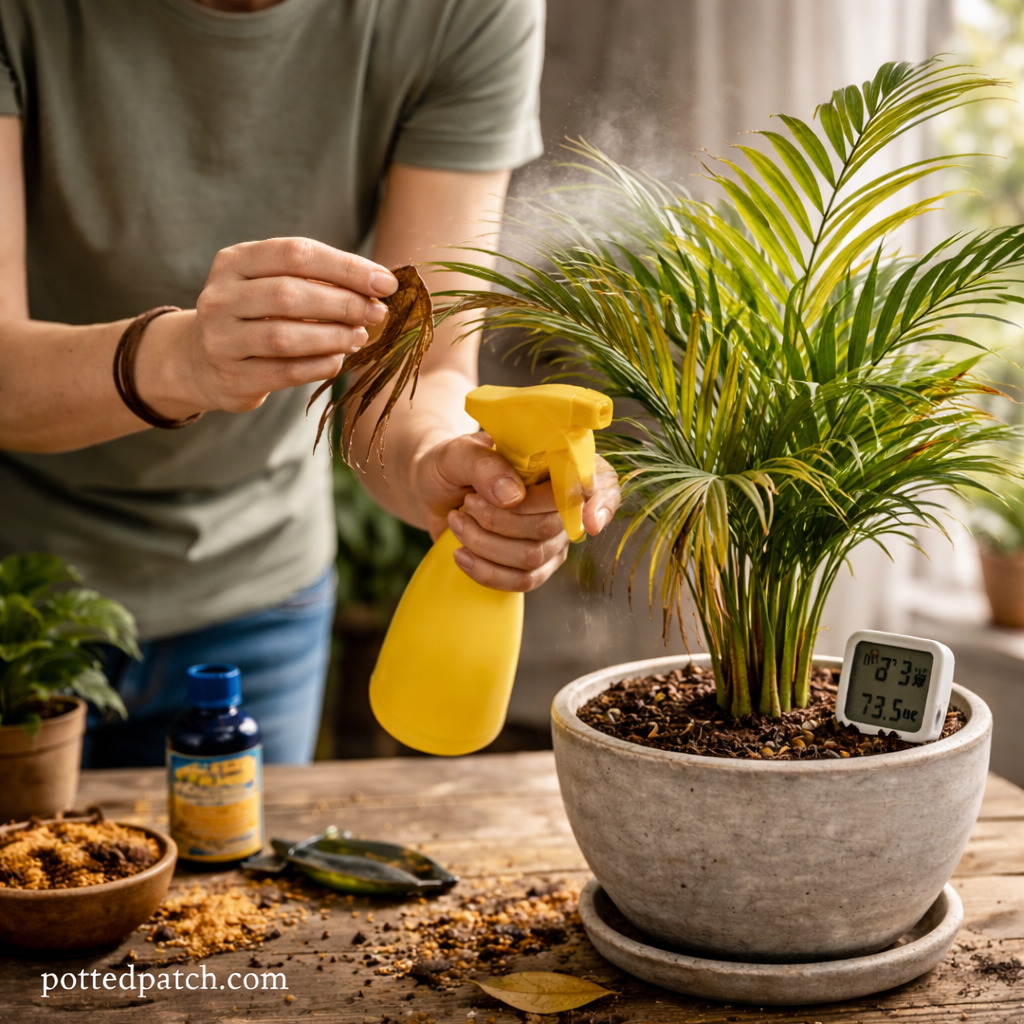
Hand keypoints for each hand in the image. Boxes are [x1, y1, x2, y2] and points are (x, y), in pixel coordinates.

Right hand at [137, 237, 397, 416]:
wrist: (200, 360)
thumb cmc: (255, 315)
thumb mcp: (272, 284)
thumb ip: (316, 280)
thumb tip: (378, 286)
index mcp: (234, 261)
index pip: (296, 253)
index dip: (346, 267)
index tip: (386, 282)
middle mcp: (220, 296)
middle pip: (289, 294)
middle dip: (343, 303)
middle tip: (377, 312)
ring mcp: (221, 338)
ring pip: (285, 336)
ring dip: (333, 337)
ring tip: (360, 337)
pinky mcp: (232, 377)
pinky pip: (284, 372)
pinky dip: (319, 365)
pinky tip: (338, 359)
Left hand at [413, 432, 620, 591]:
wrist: (432, 491)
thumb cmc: (451, 465)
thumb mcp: (458, 453)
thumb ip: (485, 465)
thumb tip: (513, 496)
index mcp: (557, 462)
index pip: (600, 482)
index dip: (601, 502)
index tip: (590, 522)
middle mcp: (563, 501)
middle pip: (551, 525)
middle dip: (501, 520)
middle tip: (468, 502)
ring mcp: (552, 538)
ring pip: (532, 556)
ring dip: (485, 544)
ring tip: (457, 520)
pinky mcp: (534, 565)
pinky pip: (523, 581)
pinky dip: (486, 572)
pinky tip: (462, 555)